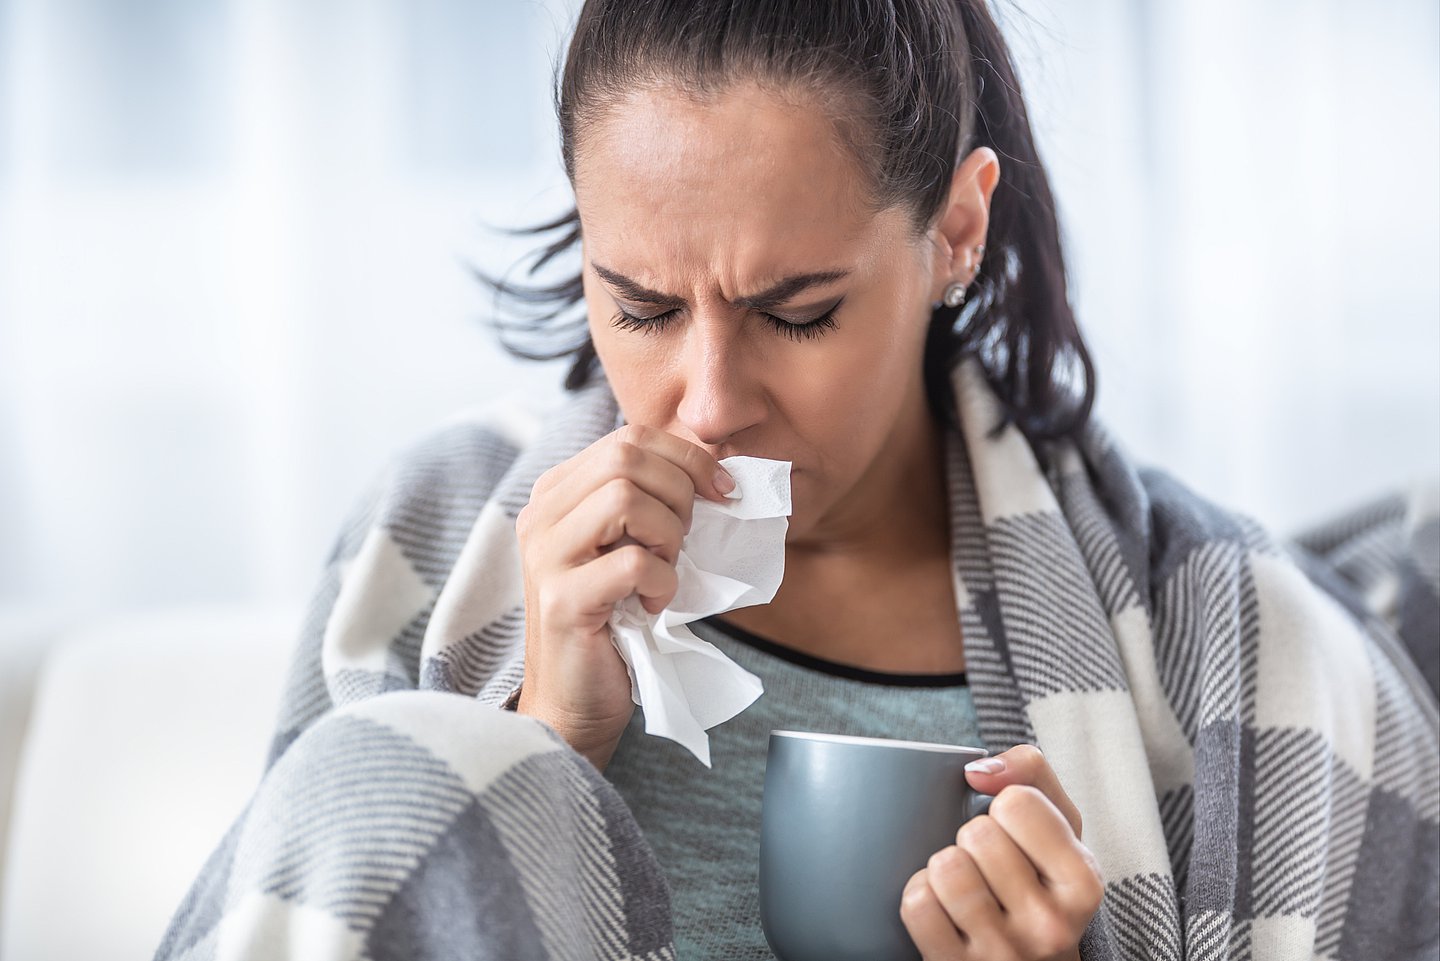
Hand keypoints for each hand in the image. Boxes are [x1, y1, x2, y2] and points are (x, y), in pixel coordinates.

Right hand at [514, 423, 734, 770]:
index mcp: (557, 493)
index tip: (723, 491)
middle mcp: (540, 515)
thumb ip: (653, 505)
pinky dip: (663, 584)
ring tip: (664, 572)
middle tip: (688, 540)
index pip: (628, 439)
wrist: (574, 703)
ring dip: (669, 536)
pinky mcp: (560, 600)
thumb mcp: (630, 548)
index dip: (687, 457)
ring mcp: (544, 556)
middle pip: (626, 457)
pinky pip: (633, 563)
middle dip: (680, 493)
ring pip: (626, 498)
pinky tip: (653, 608)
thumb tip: (717, 473)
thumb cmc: (614, 625)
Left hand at [900, 744, 1102, 960]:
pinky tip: (944, 908)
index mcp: (1083, 881)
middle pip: (978, 834)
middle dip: (974, 838)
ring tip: (968, 884)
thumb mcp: (1059, 825)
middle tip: (990, 865)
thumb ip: (1030, 772)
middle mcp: (1051, 925)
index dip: (1004, 808)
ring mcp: (1004, 953)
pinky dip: (921, 895)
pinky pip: (918, 904)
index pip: (1017, 802)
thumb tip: (977, 771)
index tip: (1015, 833)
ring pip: (946, 868)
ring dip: (946, 867)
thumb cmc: (1042, 882)